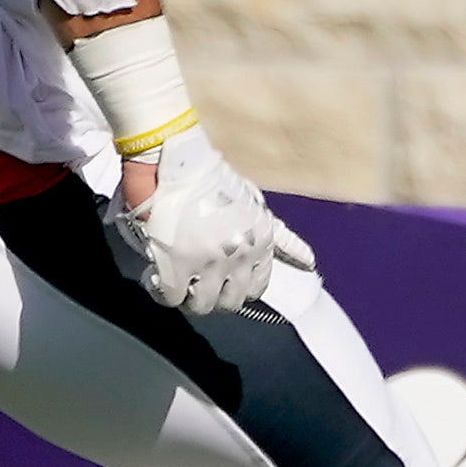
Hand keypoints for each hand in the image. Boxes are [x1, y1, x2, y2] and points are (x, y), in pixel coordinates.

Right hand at [112, 129, 314, 315]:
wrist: (175, 161)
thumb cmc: (212, 180)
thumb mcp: (255, 207)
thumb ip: (280, 239)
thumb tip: (309, 262)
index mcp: (261, 242)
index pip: (257, 287)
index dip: (239, 287)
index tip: (225, 281)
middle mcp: (239, 256)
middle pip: (230, 301)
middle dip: (215, 295)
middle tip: (199, 282)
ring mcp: (208, 263)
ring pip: (201, 304)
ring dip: (189, 297)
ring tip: (179, 282)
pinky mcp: (175, 266)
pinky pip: (172, 298)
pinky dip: (162, 292)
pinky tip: (156, 277)